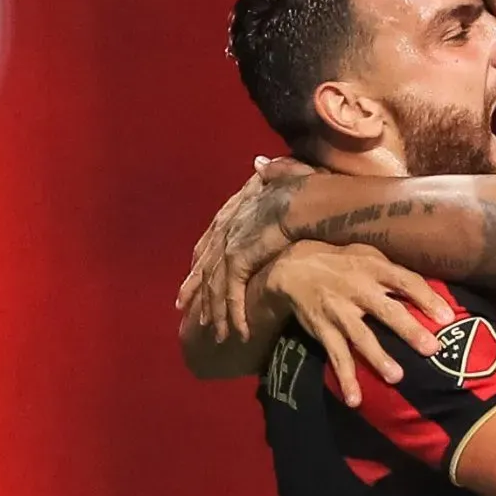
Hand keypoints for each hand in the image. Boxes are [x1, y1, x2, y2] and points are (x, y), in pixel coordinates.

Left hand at [176, 158, 314, 341]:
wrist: (310, 199)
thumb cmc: (307, 188)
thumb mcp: (287, 178)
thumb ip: (273, 173)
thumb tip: (259, 163)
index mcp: (233, 212)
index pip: (209, 241)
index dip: (199, 261)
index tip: (191, 276)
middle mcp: (225, 228)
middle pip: (204, 266)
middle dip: (194, 290)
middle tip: (185, 310)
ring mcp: (229, 244)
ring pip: (215, 285)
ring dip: (215, 311)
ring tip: (216, 332)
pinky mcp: (240, 258)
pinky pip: (232, 292)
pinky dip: (233, 313)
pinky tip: (236, 331)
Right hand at [263, 243, 455, 407]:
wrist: (293, 268)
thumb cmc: (344, 263)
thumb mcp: (369, 256)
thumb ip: (396, 272)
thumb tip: (432, 293)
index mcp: (374, 268)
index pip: (405, 281)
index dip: (427, 298)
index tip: (447, 318)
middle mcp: (357, 290)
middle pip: (386, 311)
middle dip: (408, 330)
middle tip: (431, 349)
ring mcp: (339, 312)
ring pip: (361, 336)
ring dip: (378, 357)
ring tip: (396, 377)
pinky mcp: (323, 330)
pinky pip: (336, 356)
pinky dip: (345, 378)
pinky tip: (355, 399)